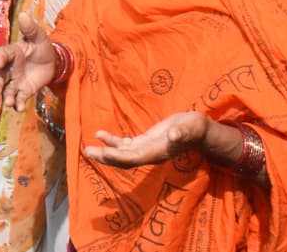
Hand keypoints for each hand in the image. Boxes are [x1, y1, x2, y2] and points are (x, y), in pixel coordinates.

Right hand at [0, 12, 57, 110]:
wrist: (52, 61)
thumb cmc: (41, 46)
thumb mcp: (39, 36)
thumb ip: (31, 28)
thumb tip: (23, 14)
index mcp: (12, 53)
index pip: (3, 54)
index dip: (0, 58)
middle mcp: (10, 68)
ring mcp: (16, 80)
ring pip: (6, 89)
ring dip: (6, 97)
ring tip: (9, 103)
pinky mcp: (24, 91)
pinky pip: (19, 98)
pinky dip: (18, 104)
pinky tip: (20, 109)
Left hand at [84, 111, 210, 167]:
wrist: (198, 130)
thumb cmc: (195, 127)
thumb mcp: (191, 127)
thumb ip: (182, 132)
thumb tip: (173, 135)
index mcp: (157, 152)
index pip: (134, 157)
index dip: (118, 156)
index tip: (104, 153)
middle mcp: (149, 154)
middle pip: (123, 160)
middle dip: (106, 157)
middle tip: (87, 152)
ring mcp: (146, 149)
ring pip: (122, 154)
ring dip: (105, 151)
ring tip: (88, 148)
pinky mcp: (145, 142)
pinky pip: (125, 145)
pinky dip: (113, 142)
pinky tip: (101, 135)